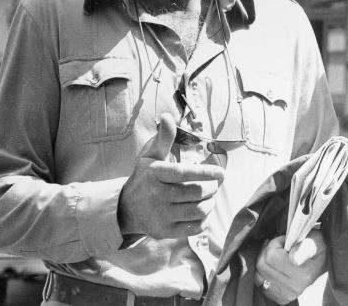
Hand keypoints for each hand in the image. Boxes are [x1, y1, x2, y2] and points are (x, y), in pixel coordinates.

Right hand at [118, 113, 224, 238]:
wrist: (126, 209)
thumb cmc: (144, 178)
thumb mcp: (150, 156)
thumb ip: (163, 138)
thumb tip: (167, 116)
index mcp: (155, 174)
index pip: (184, 174)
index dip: (206, 172)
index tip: (221, 172)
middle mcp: (157, 195)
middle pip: (195, 193)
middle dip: (212, 188)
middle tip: (216, 184)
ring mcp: (161, 216)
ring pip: (197, 210)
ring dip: (210, 203)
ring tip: (211, 196)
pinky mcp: (165, 231)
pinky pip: (194, 227)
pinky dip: (204, 219)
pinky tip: (203, 210)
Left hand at [255, 231, 326, 304]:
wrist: (323, 261)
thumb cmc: (316, 246)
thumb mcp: (315, 240)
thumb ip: (305, 247)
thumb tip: (294, 259)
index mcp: (303, 274)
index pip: (271, 257)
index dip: (275, 243)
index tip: (285, 241)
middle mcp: (295, 288)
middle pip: (262, 264)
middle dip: (268, 250)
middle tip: (281, 246)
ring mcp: (287, 295)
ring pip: (258, 273)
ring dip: (264, 260)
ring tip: (278, 255)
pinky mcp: (281, 298)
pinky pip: (259, 283)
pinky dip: (263, 272)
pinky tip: (275, 266)